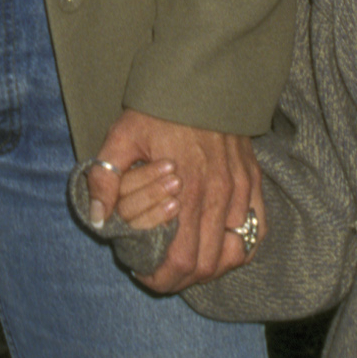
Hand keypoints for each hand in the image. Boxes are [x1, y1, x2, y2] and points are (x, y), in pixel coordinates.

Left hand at [87, 110, 265, 292]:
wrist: (201, 78)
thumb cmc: (159, 109)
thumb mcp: (122, 136)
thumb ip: (105, 178)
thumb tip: (98, 219)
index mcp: (187, 191)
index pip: (182, 261)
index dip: (162, 279)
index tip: (144, 274)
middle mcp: (219, 197)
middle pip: (208, 265)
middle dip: (182, 279)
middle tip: (162, 273)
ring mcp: (240, 191)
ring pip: (234, 254)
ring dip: (211, 267)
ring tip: (188, 262)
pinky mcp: (253, 181)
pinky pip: (258, 231)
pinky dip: (240, 248)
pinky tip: (220, 246)